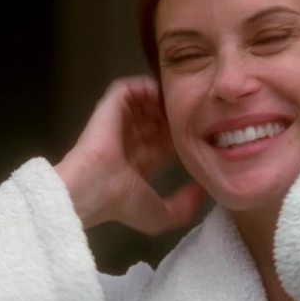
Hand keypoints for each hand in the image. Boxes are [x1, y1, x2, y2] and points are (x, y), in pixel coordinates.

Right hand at [55, 76, 205, 234]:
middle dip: (177, 113)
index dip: (185, 134)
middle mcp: (132, 140)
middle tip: (198, 110)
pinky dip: (144, 85)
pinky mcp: (110, 107)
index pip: (166, 141)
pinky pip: (128, 88)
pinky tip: (161, 92)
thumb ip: (185, 206)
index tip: (206, 131)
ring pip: (145, 102)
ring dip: (162, 98)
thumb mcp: (161, 215)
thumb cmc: (122, 202)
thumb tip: (204, 189)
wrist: (93, 190)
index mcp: (143, 162)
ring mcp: (120, 122)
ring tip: (181, 98)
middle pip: (158, 119)